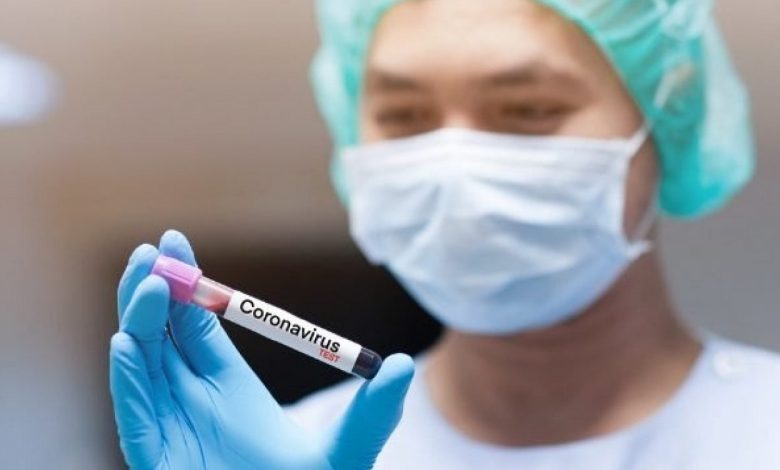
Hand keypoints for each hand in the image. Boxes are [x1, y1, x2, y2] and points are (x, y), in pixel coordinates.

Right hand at [109, 230, 413, 468]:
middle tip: (153, 250)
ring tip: (148, 283)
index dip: (188, 286)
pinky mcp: (155, 460)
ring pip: (142, 367)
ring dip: (139, 323)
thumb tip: (402, 365)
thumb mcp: (348, 450)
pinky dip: (129, 380)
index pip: (198, 325)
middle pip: (162, 336)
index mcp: (229, 386)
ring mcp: (169, 429)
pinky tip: (128, 342)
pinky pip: (134, 415)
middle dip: (153, 292)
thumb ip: (374, 410)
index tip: (177, 242)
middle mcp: (193, 400)